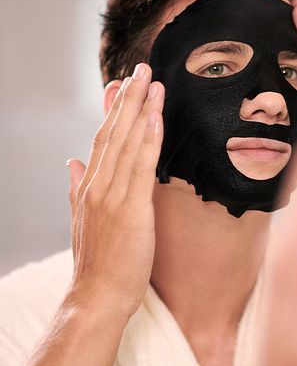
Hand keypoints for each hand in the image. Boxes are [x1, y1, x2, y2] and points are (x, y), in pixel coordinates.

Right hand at [67, 64, 163, 320]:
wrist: (96, 297)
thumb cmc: (96, 264)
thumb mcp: (80, 221)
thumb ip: (75, 189)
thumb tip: (69, 162)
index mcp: (88, 187)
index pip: (102, 139)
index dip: (114, 110)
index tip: (124, 85)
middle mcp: (97, 185)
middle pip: (114, 132)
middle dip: (129, 98)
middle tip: (142, 68)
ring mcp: (112, 196)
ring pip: (127, 143)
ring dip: (141, 109)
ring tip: (153, 81)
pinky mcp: (131, 209)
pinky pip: (141, 166)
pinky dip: (149, 138)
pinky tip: (156, 116)